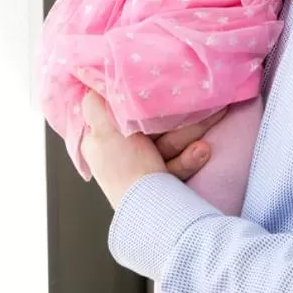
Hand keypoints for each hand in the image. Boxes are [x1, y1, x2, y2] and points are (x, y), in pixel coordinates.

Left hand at [81, 94, 223, 209]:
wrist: (154, 213)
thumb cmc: (125, 170)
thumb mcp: (104, 131)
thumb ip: (96, 104)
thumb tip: (89, 79)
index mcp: (100, 140)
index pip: (115, 111)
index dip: (133, 98)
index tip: (154, 86)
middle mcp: (118, 152)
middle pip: (148, 126)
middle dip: (176, 122)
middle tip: (199, 109)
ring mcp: (141, 165)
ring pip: (168, 141)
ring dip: (189, 138)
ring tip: (203, 144)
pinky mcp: (161, 177)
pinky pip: (177, 161)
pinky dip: (190, 157)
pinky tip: (203, 151)